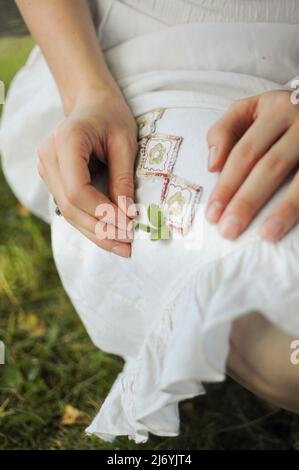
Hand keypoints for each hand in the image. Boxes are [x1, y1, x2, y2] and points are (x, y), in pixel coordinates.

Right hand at [38, 89, 138, 256]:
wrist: (91, 103)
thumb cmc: (111, 116)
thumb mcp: (125, 142)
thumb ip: (123, 178)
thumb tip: (127, 216)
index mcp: (66, 141)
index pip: (77, 190)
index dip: (102, 213)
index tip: (128, 226)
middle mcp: (49, 157)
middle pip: (70, 207)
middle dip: (100, 230)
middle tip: (128, 247)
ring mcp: (47, 169)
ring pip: (68, 212)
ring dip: (96, 233)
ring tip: (123, 247)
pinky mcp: (54, 178)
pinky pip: (70, 207)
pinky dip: (91, 223)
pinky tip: (111, 235)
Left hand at [206, 90, 298, 240]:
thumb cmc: (278, 114)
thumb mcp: (250, 110)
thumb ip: (224, 131)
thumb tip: (212, 165)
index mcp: (277, 108)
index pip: (245, 152)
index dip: (227, 185)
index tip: (212, 215)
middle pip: (271, 166)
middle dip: (247, 201)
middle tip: (229, 230)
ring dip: (285, 208)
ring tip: (267, 235)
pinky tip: (293, 226)